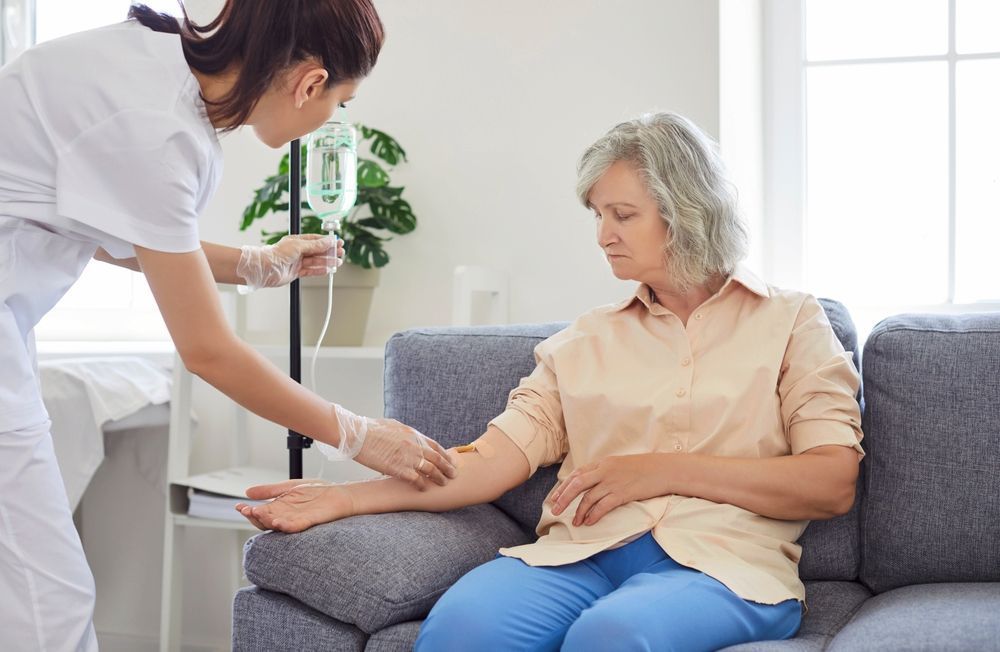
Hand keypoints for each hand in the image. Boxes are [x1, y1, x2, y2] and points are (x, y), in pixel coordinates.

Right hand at [235, 479, 351, 532]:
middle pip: (266, 521)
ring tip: (258, 515)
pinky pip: (296, 526)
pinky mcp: (310, 521)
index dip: (248, 511)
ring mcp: (298, 520)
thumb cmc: (318, 492)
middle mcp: (286, 517)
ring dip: (267, 522)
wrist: (340, 494)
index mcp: (280, 509)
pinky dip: (287, 525)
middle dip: (255, 517)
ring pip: (278, 525)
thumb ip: (270, 490)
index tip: (238, 506)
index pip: (260, 514)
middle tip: (247, 510)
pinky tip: (278, 522)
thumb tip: (248, 492)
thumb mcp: (289, 487)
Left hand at [236, 234, 343, 290]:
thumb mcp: (299, 246)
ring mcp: (297, 262)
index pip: (316, 240)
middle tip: (341, 252)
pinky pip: (311, 271)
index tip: (337, 242)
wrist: (266, 268)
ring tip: (338, 262)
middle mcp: (297, 251)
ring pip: (316, 262)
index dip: (327, 242)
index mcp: (297, 241)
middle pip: (317, 251)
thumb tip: (328, 241)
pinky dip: (320, 270)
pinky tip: (328, 270)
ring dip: (327, 262)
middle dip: (330, 252)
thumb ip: (315, 245)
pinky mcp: (296, 272)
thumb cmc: (277, 254)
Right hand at [353, 418, 457, 489]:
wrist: (358, 434)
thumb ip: (405, 434)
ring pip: (431, 469)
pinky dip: (422, 485)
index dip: (444, 455)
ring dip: (439, 477)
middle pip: (437, 458)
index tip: (450, 461)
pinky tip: (424, 489)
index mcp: (413, 434)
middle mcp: (414, 445)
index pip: (435, 446)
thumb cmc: (371, 429)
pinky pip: (416, 479)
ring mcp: (408, 457)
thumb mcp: (393, 426)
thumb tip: (408, 437)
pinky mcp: (398, 468)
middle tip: (453, 475)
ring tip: (443, 483)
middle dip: (447, 467)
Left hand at [548, 454, 668, 526]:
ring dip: (579, 512)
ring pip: (588, 498)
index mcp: (602, 463)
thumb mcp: (618, 465)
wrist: (663, 469)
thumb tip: (589, 484)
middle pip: (576, 485)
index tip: (554, 498)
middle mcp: (604, 471)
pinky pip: (602, 506)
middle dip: (563, 499)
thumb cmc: (642, 468)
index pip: (576, 474)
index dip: (563, 487)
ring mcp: (613, 482)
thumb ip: (603, 472)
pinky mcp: (622, 494)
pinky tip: (589, 522)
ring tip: (576, 522)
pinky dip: (593, 515)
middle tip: (555, 511)